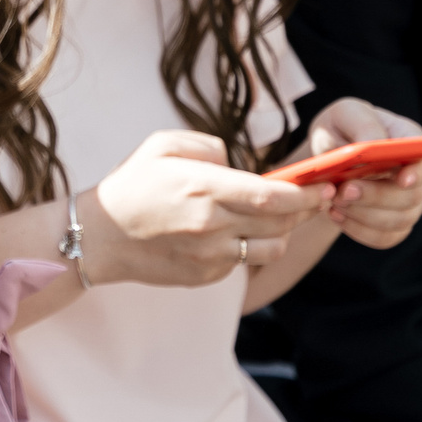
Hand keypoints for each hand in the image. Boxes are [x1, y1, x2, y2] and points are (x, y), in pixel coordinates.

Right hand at [84, 130, 329, 287]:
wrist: (98, 237)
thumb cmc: (131, 185)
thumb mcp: (162, 145)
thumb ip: (209, 146)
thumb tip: (238, 163)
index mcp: (203, 188)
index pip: (272, 195)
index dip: (305, 192)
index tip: (322, 184)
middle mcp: (211, 225)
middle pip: (281, 222)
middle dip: (305, 209)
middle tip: (316, 197)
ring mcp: (210, 256)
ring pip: (271, 247)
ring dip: (281, 231)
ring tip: (275, 216)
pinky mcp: (206, 276)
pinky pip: (244, 261)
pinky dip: (248, 246)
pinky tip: (235, 232)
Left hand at [300, 98, 421, 251]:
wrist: (328, 155)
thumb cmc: (341, 128)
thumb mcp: (345, 113)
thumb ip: (362, 124)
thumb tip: (373, 144)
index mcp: (411, 140)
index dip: (418, 172)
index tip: (401, 179)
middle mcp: (417, 174)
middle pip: (412, 195)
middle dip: (376, 196)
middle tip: (343, 191)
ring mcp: (409, 202)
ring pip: (399, 220)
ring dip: (363, 215)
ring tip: (333, 201)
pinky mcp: (394, 224)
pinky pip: (385, 238)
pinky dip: (358, 230)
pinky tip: (336, 215)